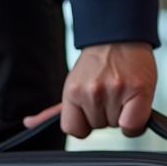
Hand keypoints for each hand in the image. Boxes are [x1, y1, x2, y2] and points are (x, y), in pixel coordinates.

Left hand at [24, 42, 157, 139]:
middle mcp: (92, 92)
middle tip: (109, 91)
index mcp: (72, 91)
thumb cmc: (98, 63)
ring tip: (121, 91)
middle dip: (105, 114)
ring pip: (116, 126)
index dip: (85, 123)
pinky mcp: (137, 91)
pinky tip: (135, 104)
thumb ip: (54, 109)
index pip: (74, 130)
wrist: (121, 35)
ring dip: (121, 114)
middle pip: (98, 128)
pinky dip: (135, 123)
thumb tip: (29, 123)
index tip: (92, 108)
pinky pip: (132, 127)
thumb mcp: (72, 83)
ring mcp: (115, 91)